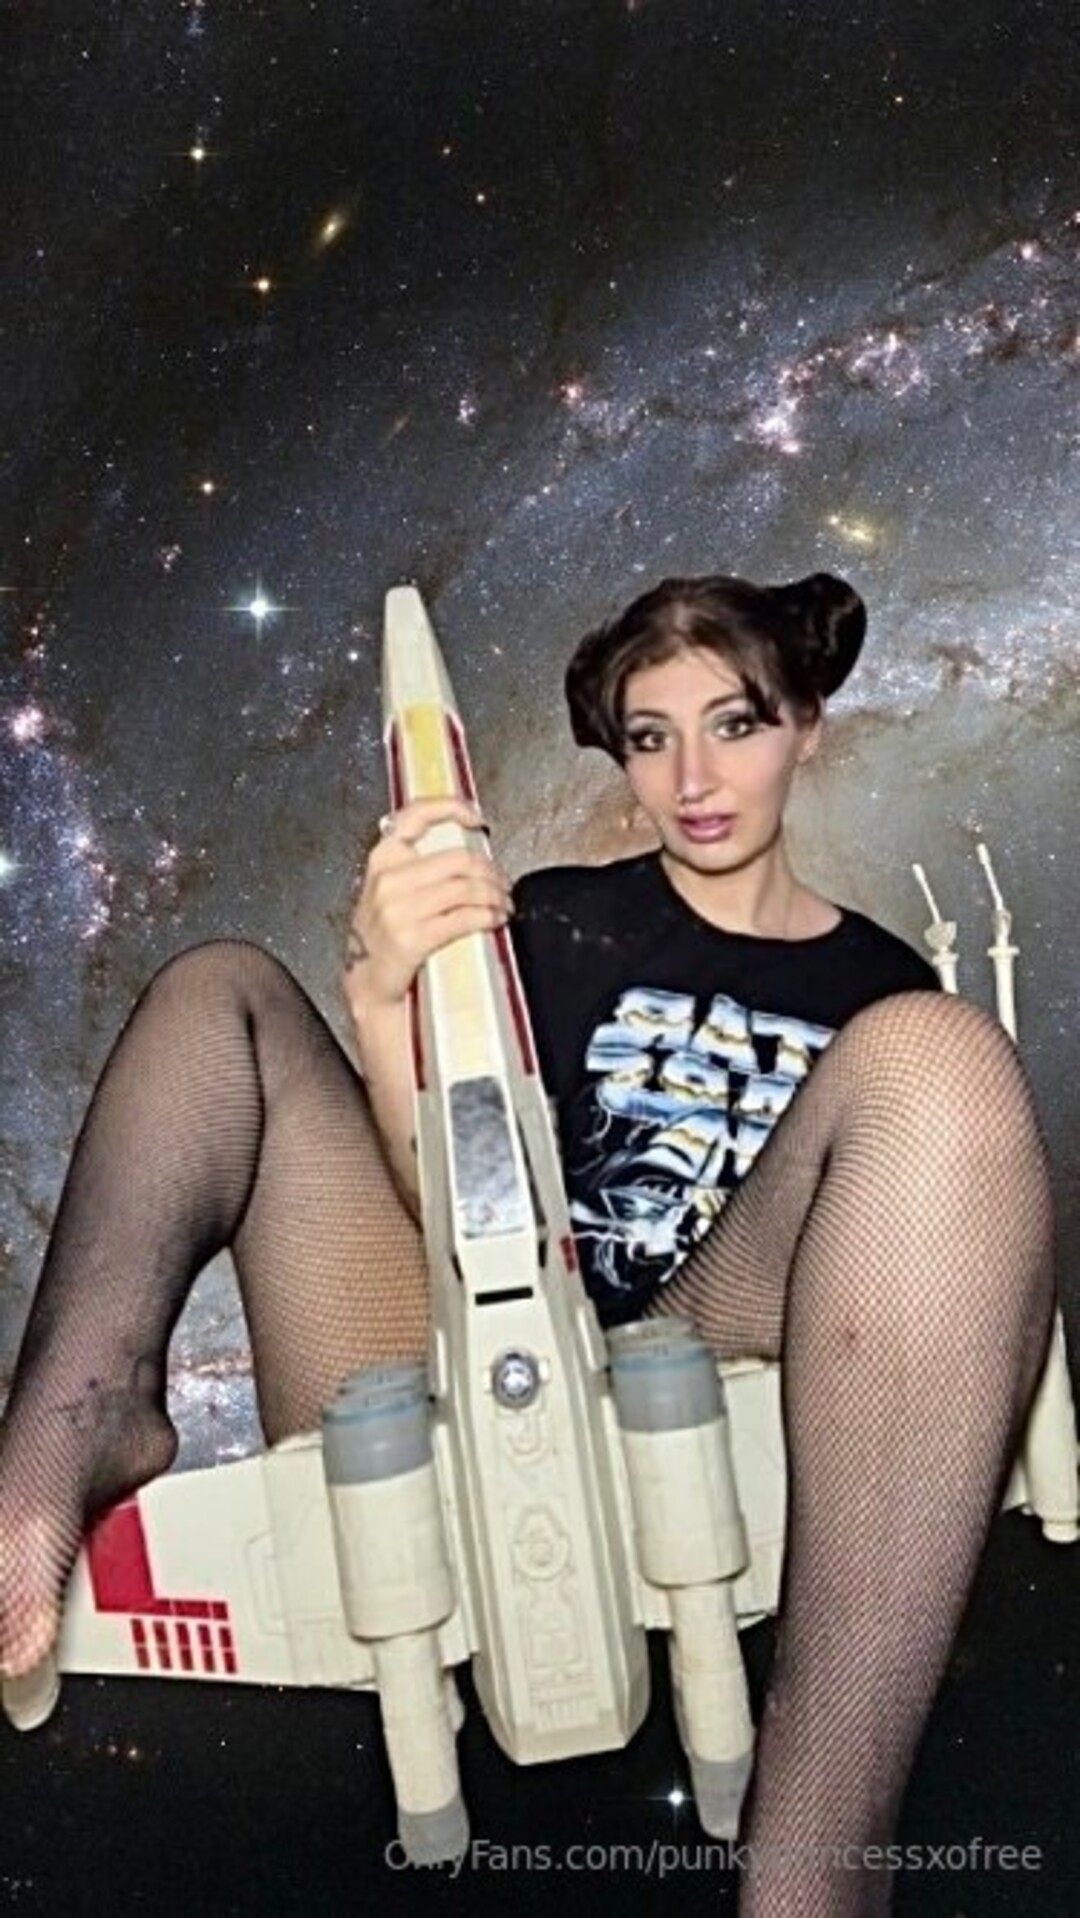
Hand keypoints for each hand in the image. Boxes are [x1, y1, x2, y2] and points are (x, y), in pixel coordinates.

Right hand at [345, 796, 512, 1006]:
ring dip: (495, 896)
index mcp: (383, 860)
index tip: (477, 819)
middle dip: (491, 871)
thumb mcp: (389, 892)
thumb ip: (418, 868)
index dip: (452, 808)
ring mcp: (398, 909)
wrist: (369, 985)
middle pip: (458, 860)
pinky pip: (464, 918)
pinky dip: (488, 916)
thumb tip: (467, 855)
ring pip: (465, 889)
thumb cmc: (383, 939)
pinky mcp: (412, 937)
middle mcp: (388, 880)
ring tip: (504, 905)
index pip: (416, 816)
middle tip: (503, 884)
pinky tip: (496, 920)